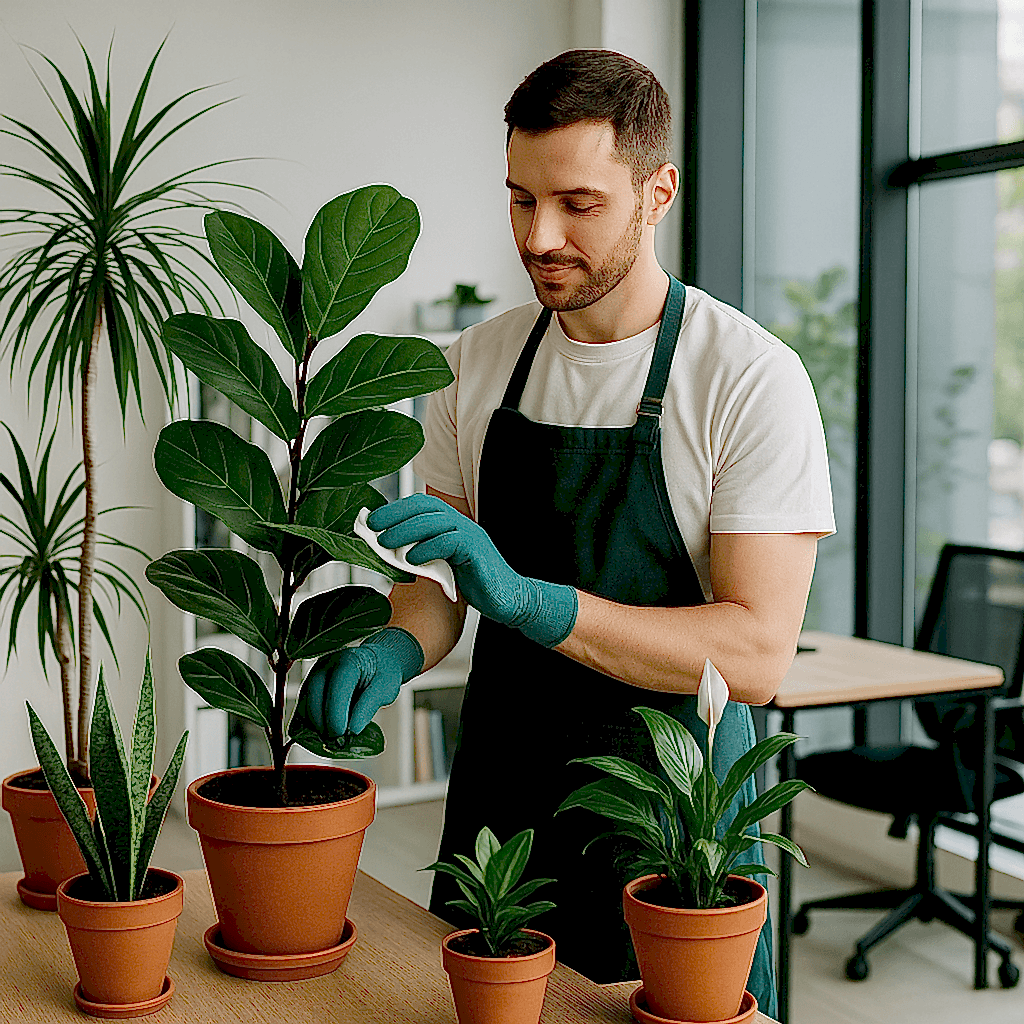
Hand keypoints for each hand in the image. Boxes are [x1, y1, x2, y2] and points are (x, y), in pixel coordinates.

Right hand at [297, 628, 423, 736]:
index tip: (342, 734)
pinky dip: (310, 724)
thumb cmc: (381, 674)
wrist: (374, 663)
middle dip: (323, 722)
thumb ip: (369, 706)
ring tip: (332, 738)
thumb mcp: (386, 688)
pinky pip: (301, 708)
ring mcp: (314, 674)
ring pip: (304, 703)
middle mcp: (326, 664)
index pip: (337, 687)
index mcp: (348, 661)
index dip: (336, 714)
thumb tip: (352, 730)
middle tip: (337, 741)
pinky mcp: (308, 687)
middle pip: (314, 694)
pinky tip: (324, 733)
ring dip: (315, 725)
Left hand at [367, 494, 577, 647]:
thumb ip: (422, 552)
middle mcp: (462, 523)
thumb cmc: (474, 583)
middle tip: (371, 527)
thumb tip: (387, 550)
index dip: (395, 508)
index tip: (371, 519)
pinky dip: (428, 549)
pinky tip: (412, 560)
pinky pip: (450, 542)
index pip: (422, 504)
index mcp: (453, 523)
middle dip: (395, 515)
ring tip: (384, 543)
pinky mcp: (477, 552)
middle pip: (425, 508)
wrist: (508, 599)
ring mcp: (471, 535)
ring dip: (405, 531)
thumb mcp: (443, 564)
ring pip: (434, 522)